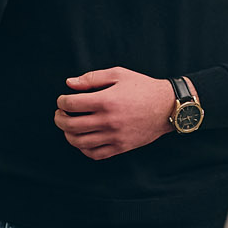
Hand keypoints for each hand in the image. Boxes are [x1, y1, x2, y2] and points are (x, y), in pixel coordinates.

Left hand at [54, 68, 176, 160]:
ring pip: (79, 142)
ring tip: (69, 126)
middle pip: (70, 125)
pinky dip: (83, 149)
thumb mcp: (118, 74)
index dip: (61, 101)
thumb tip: (69, 84)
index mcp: (106, 101)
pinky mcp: (121, 147)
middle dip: (59, 119)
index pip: (71, 104)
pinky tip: (83, 140)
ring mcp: (114, 136)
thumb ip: (92, 78)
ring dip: (68, 134)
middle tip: (60, 114)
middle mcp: (108, 120)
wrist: (167, 107)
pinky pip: (94, 154)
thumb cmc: (143, 87)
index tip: (62, 100)